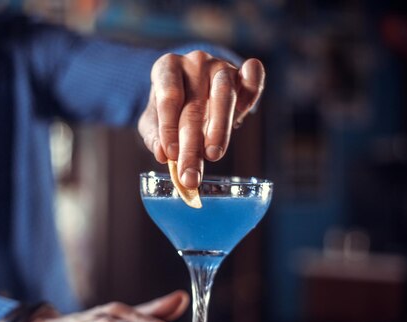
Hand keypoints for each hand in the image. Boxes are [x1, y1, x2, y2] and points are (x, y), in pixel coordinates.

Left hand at [138, 51, 265, 187]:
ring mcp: (220, 66)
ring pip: (224, 94)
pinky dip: (252, 92)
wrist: (191, 86)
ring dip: (219, 128)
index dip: (169, 128)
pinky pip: (252, 78)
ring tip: (213, 155)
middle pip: (195, 106)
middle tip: (190, 175)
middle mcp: (195, 62)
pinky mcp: (243, 73)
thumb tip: (162, 155)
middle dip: (192, 145)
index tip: (170, 156)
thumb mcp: (153, 121)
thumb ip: (154, 137)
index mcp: (167, 67)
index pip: (169, 98)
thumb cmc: (169, 107)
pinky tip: (244, 114)